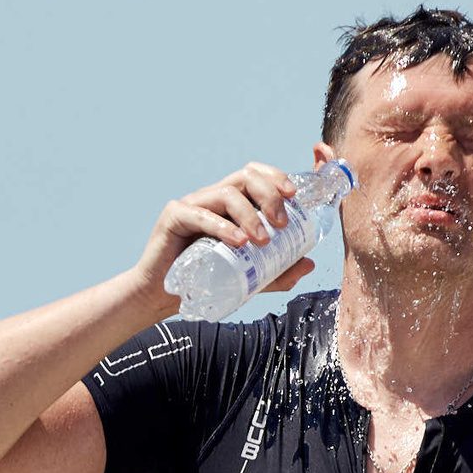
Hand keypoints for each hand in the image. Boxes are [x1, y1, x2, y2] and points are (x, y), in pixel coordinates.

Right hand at [129, 162, 318, 312]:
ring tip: (262, 240)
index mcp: (231, 205)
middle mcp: (212, 198)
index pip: (256, 176)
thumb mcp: (250, 277)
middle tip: (283, 224)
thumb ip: (278, 271)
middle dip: (270, 195)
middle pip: (246, 177)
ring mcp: (193, 204)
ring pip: (227, 193)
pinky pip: (200, 214)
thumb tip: (309, 263)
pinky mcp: (174, 216)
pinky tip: (237, 242)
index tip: (294, 196)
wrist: (162, 297)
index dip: (277, 177)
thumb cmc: (205, 280)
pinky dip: (222, 226)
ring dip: (250, 214)